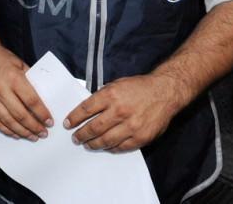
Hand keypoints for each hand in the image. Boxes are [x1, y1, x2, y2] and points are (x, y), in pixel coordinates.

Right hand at [0, 41, 51, 139]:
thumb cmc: (2, 58)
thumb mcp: (20, 64)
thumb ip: (30, 81)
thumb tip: (43, 100)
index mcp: (13, 78)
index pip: (31, 101)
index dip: (42, 114)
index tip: (49, 122)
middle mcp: (0, 88)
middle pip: (20, 114)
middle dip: (34, 126)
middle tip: (43, 133)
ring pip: (8, 121)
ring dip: (22, 132)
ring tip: (32, 136)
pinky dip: (6, 130)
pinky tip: (15, 134)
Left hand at [64, 74, 178, 151]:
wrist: (164, 92)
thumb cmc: (138, 87)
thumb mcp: (116, 85)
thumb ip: (102, 97)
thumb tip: (87, 110)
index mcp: (110, 95)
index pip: (86, 109)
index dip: (74, 118)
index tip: (67, 124)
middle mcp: (119, 111)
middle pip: (94, 127)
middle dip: (81, 134)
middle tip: (75, 138)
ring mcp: (131, 125)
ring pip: (106, 140)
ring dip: (94, 144)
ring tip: (87, 144)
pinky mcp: (141, 137)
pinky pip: (122, 147)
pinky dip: (111, 148)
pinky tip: (105, 147)